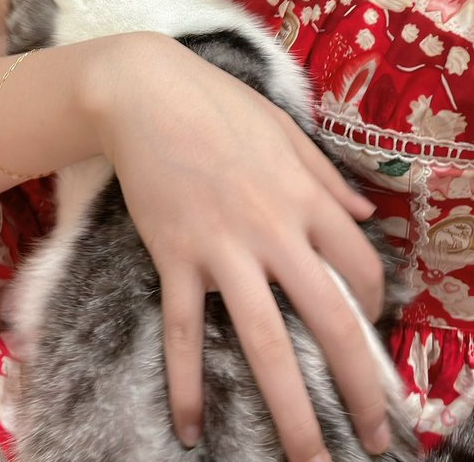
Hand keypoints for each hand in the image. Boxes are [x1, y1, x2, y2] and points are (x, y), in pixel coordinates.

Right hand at [96, 33, 388, 461]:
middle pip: (327, 320)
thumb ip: (326, 176)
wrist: (142, 92)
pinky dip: (187, 383)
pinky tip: (192, 429)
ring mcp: (221, 249)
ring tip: (309, 459)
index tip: (369, 330)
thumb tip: (365, 216)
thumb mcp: (284, 128)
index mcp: (303, 197)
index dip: (375, 307)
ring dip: (291, 410)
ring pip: (264, 342)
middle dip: (358, 387)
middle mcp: (272, 230)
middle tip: (376, 438)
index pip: (360, 267)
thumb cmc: (217, 103)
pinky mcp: (174, 258)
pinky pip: (183, 331)